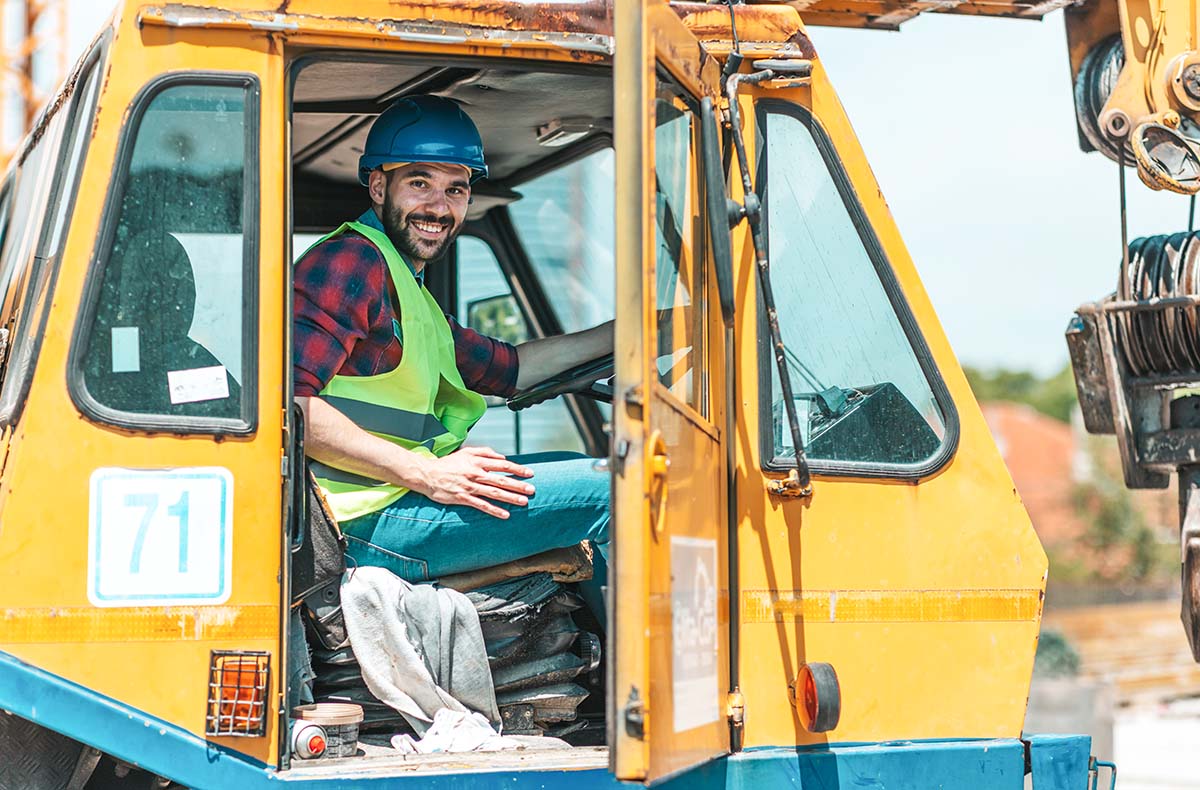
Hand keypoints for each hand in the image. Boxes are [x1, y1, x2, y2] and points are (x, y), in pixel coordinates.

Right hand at [412, 446, 534, 518]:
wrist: (427, 474)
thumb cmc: (448, 463)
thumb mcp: (467, 452)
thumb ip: (485, 452)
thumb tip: (502, 457)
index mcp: (477, 461)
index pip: (502, 465)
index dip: (517, 469)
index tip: (530, 473)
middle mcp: (475, 473)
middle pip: (501, 480)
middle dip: (518, 485)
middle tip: (532, 490)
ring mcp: (469, 487)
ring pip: (494, 492)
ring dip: (510, 497)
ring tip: (524, 502)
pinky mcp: (463, 498)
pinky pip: (481, 505)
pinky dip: (494, 510)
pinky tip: (505, 514)